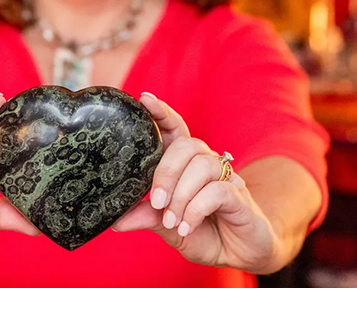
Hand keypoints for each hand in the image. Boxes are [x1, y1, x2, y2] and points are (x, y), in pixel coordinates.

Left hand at [111, 92, 277, 272]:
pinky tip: (187, 226)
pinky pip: (218, 191)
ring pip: (202, 166)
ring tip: (173, 222)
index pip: (174, 129)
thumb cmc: (203, 233)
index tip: (143, 99)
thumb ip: (146, 217)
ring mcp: (226, 178)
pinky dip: (197, 209)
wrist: (239, 257)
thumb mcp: (169, 227)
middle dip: (166, 172)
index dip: (161, 112)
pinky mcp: (240, 197)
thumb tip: (115, 220)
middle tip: (157, 203)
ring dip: (181, 196)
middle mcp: (206, 164)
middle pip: (186, 145)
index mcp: (186, 164)